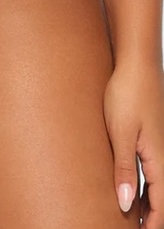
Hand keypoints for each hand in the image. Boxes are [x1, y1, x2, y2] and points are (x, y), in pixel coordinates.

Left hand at [103, 62, 163, 227]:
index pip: (161, 203)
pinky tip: (127, 185)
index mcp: (159, 160)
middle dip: (150, 215)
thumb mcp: (120, 133)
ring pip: (154, 183)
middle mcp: (162, 156)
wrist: (136, 67)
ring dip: (144, 200)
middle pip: (160, 196)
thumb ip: (122, 168)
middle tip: (132, 228)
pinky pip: (148, 168)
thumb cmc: (126, 96)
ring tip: (129, 214)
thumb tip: (124, 204)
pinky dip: (140, 182)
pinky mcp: (149, 136)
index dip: (153, 223)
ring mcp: (157, 145)